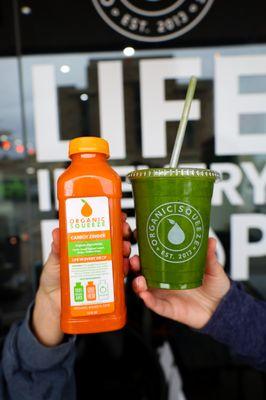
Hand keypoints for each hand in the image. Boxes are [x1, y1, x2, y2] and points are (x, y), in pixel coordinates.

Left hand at [32, 213, 130, 346]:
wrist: (54, 304)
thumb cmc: (53, 279)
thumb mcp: (54, 261)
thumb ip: (57, 249)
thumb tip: (57, 233)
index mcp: (85, 243)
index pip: (101, 226)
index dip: (112, 219)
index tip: (117, 215)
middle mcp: (98, 252)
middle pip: (115, 238)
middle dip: (122, 232)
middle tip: (123, 231)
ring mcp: (104, 266)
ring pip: (121, 254)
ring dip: (126, 248)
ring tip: (124, 248)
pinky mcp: (108, 282)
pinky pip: (121, 274)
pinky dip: (126, 269)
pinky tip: (125, 266)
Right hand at [130, 238, 229, 329]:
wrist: (221, 308)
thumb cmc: (214, 288)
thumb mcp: (213, 269)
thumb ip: (210, 256)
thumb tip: (210, 240)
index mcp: (171, 268)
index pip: (151, 257)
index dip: (142, 249)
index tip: (138, 238)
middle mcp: (164, 281)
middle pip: (142, 271)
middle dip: (134, 265)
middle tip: (135, 259)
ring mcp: (164, 295)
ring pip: (144, 289)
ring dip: (137, 284)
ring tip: (140, 279)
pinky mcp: (169, 308)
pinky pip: (156, 306)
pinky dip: (149, 301)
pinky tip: (145, 296)